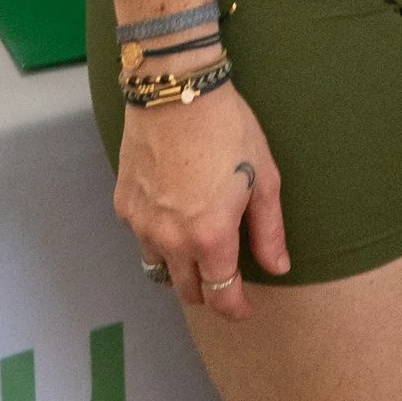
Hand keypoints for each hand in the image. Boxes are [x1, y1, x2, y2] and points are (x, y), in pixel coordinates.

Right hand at [116, 82, 288, 317]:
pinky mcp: (124, 206)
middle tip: (226, 274)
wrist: (176, 91)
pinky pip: (141, 239)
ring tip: (198, 245)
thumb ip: (268, 231)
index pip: (220, 297)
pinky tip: (174, 214)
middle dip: (209, 291)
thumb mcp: (264, 178)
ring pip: (160, 269)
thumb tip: (277, 268)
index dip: (236, 309)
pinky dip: (158, 239)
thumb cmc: (228, 129)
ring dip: (180, 267)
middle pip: (188, 291)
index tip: (245, 307)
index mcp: (210, 237)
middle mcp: (171, 240)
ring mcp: (142, 225)